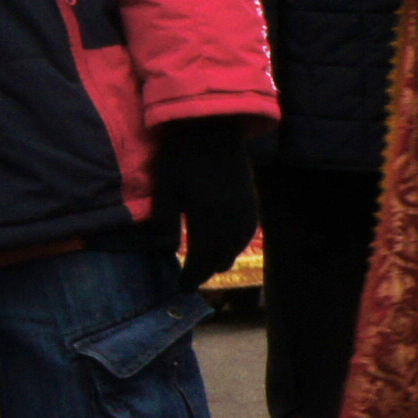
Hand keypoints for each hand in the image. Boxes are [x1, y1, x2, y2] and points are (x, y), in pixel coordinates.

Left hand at [145, 116, 262, 288]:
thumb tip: (168, 250)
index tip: (181, 288)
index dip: (191, 277)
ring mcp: (245, 211)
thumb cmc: (182, 157)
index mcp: (208, 219)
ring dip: (222, 259)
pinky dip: (236, 245)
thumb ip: (166, 220)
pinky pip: (247, 234)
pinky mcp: (252, 202)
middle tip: (191, 279)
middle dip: (206, 271)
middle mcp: (231, 220)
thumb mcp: (165, 188)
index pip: (201, 259)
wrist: (214, 130)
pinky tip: (227, 245)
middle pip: (221, 258)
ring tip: (209, 265)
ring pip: (237, 248)